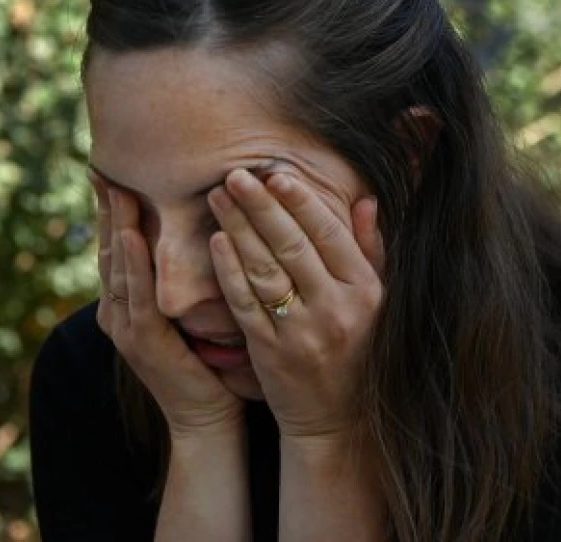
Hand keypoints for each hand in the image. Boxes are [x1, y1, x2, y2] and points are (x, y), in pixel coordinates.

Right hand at [88, 170, 244, 438]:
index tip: (110, 172)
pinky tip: (131, 232)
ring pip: (117, 265)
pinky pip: (136, 293)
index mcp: (123, 303)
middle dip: (105, 208)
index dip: (110, 210)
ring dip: (114, 225)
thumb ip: (177, 275)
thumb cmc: (205, 360)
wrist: (206, 417)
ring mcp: (124, 327)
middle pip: (108, 248)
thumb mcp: (184, 309)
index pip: (116, 246)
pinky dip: (132, 261)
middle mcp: (115, 311)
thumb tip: (193, 227)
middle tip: (102, 166)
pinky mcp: (143, 341)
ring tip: (114, 186)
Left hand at [206, 167, 384, 439]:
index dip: (301, 202)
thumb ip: (370, 249)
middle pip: (293, 247)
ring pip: (265, 271)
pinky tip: (216, 241)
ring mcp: (302, 333)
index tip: (276, 173)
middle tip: (235, 174)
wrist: (336, 418)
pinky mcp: (270, 351)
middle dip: (261, 207)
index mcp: (366, 291)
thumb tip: (365, 199)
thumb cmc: (355, 348)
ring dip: (239, 230)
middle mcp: (336, 310)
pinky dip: (229, 271)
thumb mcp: (376, 300)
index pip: (330, 236)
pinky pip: (246, 304)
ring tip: (218, 196)